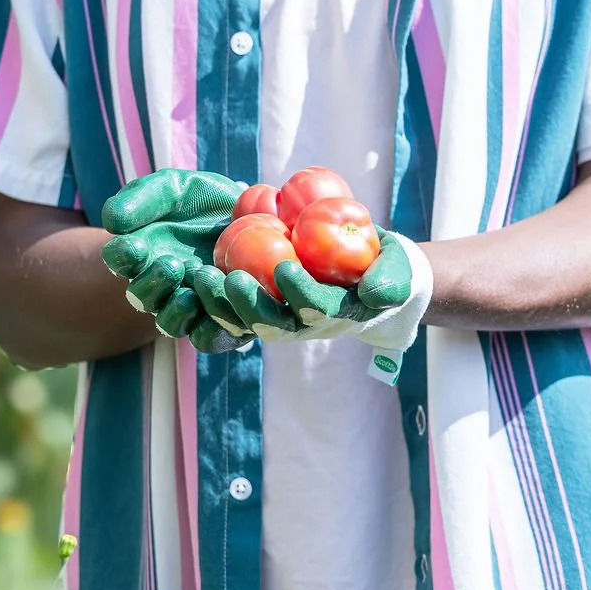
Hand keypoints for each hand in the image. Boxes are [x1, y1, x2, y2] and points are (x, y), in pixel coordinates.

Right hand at [101, 170, 248, 352]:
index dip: (122, 256)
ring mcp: (187, 302)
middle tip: (172, 265)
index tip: (134, 246)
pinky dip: (211, 329)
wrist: (243, 212)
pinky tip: (222, 311)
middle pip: (143, 297)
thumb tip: (112, 221)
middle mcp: (158, 283)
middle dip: (152, 284)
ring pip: (170, 322)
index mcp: (139, 252)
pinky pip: (208, 335)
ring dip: (177, 311)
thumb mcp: (171, 188)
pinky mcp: (217, 316)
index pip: (120, 258)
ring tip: (191, 293)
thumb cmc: (199, 198)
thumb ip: (141, 199)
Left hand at [216, 228, 432, 381]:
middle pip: (271, 324)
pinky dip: (212, 296)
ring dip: (220, 303)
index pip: (314, 309)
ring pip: (245, 321)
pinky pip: (232, 308)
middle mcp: (303, 324)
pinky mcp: (262, 306)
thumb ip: (389, 281)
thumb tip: (372, 293)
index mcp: (335, 314)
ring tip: (202, 276)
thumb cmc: (382, 267)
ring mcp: (280, 318)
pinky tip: (195, 273)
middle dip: (249, 304)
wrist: (365, 270)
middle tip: (230, 278)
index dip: (300, 292)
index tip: (285, 265)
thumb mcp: (395, 270)